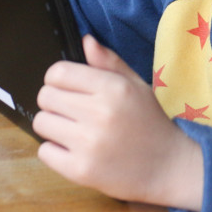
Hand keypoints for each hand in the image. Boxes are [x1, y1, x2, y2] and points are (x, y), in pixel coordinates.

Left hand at [32, 35, 203, 210]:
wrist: (171, 169)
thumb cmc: (151, 124)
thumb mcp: (136, 86)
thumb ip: (109, 62)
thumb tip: (85, 40)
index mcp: (113, 88)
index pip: (57, 72)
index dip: (57, 79)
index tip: (67, 89)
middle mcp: (99, 113)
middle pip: (45, 96)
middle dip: (54, 103)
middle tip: (73, 113)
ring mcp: (88, 144)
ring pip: (41, 123)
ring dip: (53, 127)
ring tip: (74, 132)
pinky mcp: (81, 171)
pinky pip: (44, 152)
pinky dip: (54, 152)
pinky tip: (75, 151)